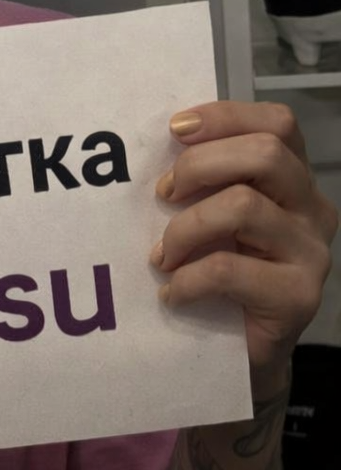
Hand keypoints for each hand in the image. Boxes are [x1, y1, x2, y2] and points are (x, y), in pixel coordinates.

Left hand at [151, 101, 337, 391]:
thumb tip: (157, 145)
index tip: (175, 130)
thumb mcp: (211, 216)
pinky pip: (228, 269)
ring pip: (243, 206)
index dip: (225, 117)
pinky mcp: (298, 297)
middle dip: (200, 165)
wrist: (241, 352)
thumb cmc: (221, 274)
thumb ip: (203, 180)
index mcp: (292, 179)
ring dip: (185, 228)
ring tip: (162, 255)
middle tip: (163, 194)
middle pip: (265, 154)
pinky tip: (171, 293)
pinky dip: (187, 279)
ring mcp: (311, 253)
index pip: (277, 124)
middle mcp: (312, 209)